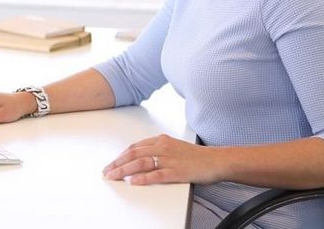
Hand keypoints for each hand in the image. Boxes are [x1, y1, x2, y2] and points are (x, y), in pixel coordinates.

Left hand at [102, 134, 220, 185]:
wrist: (216, 160)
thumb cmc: (196, 156)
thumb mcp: (174, 147)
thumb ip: (158, 150)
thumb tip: (141, 157)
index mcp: (161, 140)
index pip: (135, 147)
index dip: (121, 155)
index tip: (112, 163)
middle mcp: (163, 147)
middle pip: (134, 154)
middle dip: (117, 163)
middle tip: (107, 171)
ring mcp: (169, 159)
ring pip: (141, 163)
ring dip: (124, 170)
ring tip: (113, 176)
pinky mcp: (176, 171)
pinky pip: (156, 175)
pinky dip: (143, 178)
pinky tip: (133, 181)